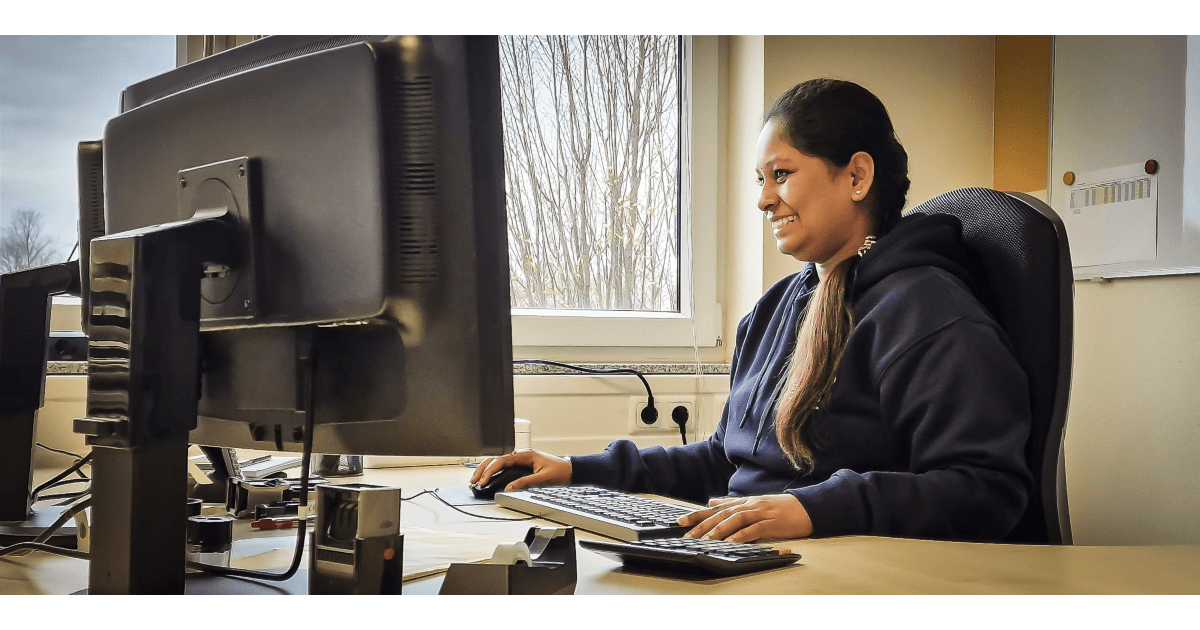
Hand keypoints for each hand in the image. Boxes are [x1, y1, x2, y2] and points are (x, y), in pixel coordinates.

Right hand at [469, 449, 571, 491]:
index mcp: (526, 455)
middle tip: (475, 481)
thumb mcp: (543, 478)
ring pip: (498, 463)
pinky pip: (504, 468)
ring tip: (477, 480)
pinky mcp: (522, 467)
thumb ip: (525, 482)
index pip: (503, 460)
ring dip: (486, 470)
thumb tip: (509, 487)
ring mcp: (521, 461)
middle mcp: (521, 456)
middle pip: (496, 459)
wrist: (571, 471)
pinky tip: (487, 479)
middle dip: (483, 469)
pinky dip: (493, 472)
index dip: (491, 470)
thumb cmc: (560, 472)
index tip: (484, 479)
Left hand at [678, 494, 813, 542]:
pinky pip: (753, 529)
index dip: (697, 514)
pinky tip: (731, 542)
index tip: (680, 522)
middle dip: (702, 525)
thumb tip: (711, 501)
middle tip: (687, 535)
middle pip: (721, 514)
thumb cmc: (780, 508)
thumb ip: (732, 503)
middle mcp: (749, 505)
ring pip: (735, 520)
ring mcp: (760, 512)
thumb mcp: (754, 503)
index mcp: (743, 502)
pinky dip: (741, 535)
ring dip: (719, 530)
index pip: (716, 508)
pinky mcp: (771, 523)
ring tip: (705, 540)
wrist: (807, 507)